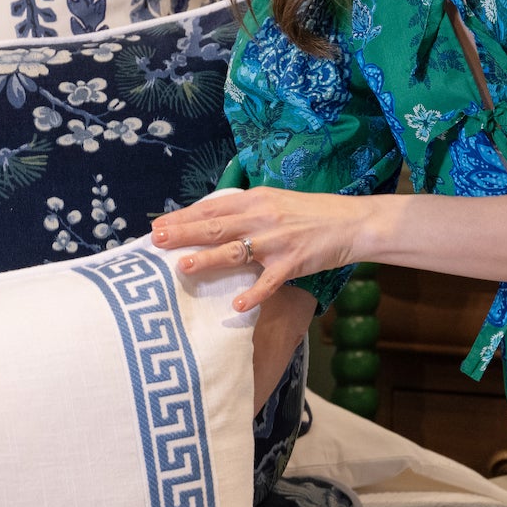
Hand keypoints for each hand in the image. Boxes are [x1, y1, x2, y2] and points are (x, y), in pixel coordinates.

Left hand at [150, 186, 367, 311]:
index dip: (183, 216)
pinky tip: (237, 306)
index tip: (157, 225)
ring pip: (236, 250)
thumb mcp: (274, 201)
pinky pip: (269, 281)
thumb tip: (210, 219)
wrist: (351, 222)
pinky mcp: (293, 263)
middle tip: (155, 240)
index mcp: (255, 200)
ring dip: (208, 259)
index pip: (211, 207)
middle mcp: (262, 218)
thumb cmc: (310, 212)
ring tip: (183, 266)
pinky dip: (254, 294)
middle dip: (183, 233)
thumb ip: (244, 210)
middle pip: (216, 225)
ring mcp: (277, 241)